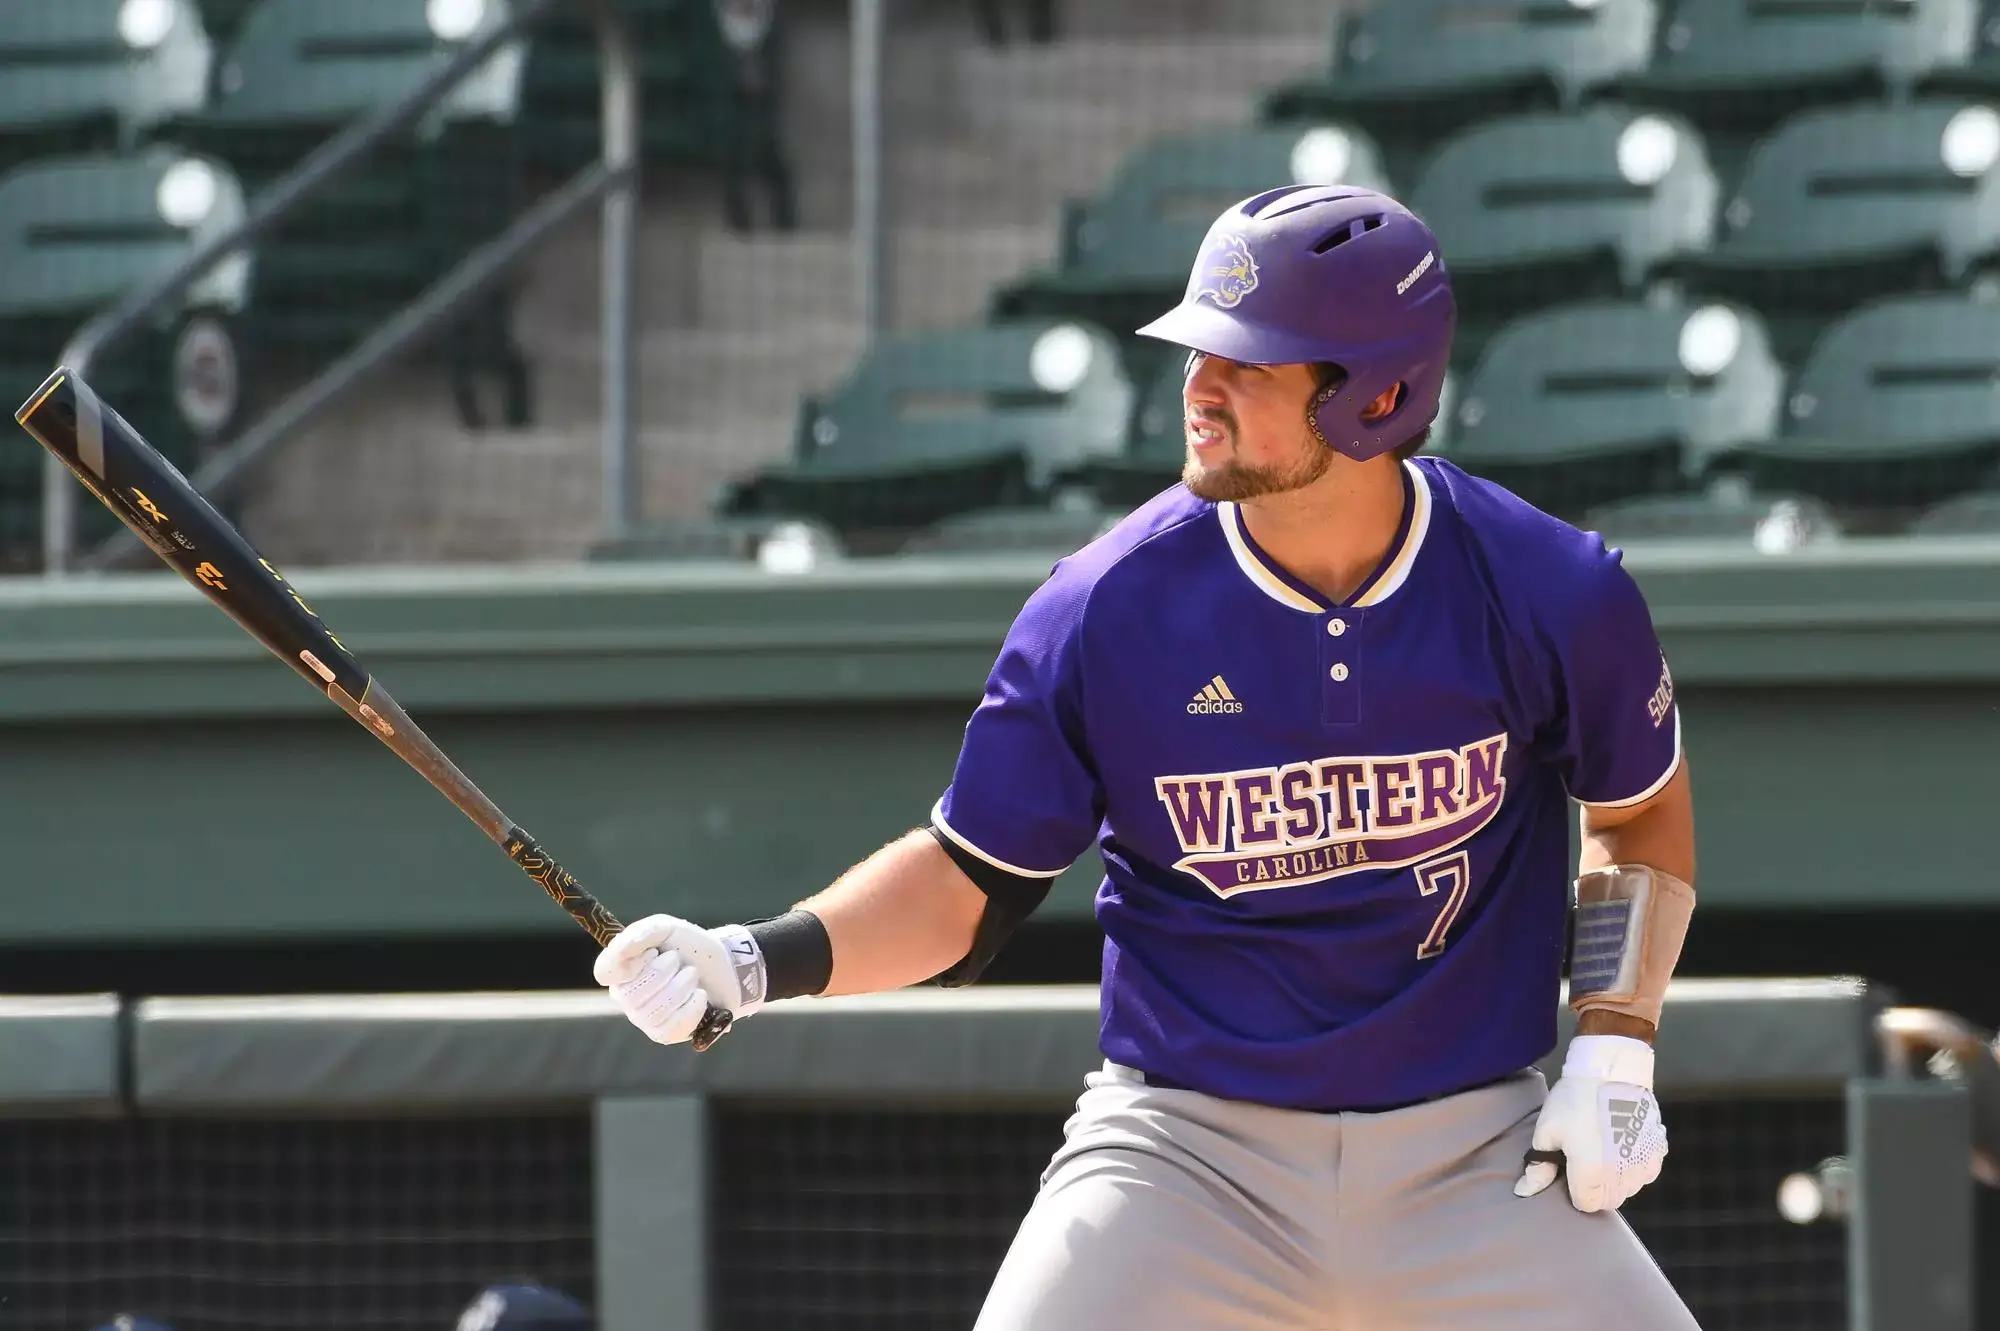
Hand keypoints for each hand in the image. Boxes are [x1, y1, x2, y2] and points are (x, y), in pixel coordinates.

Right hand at [592, 913, 767, 1045]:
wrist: (723, 966)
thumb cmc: (688, 946)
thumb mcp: (666, 928)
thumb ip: (640, 933)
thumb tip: (619, 949)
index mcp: (622, 969)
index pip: (604, 972)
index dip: (626, 964)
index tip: (651, 952)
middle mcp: (627, 997)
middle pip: (631, 995)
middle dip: (662, 973)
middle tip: (679, 960)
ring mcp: (644, 1018)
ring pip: (653, 1012)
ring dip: (681, 988)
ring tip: (692, 974)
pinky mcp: (665, 1034)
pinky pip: (672, 1027)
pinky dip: (692, 1007)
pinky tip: (700, 995)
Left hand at [1514, 1034, 1667, 1211]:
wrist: (1611, 1071)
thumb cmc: (1574, 1101)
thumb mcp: (1547, 1131)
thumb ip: (1539, 1167)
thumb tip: (1523, 1192)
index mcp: (1592, 1175)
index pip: (1585, 1204)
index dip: (1575, 1189)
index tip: (1570, 1168)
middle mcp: (1622, 1177)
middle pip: (1609, 1200)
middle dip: (1595, 1187)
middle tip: (1585, 1159)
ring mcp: (1645, 1165)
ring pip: (1629, 1189)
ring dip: (1616, 1179)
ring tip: (1604, 1150)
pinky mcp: (1659, 1151)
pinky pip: (1646, 1172)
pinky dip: (1635, 1166)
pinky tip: (1623, 1145)